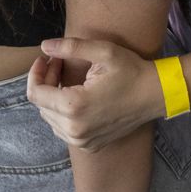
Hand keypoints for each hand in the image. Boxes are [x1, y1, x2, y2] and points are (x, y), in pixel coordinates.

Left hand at [26, 38, 165, 153]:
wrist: (155, 95)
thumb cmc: (131, 71)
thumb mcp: (103, 52)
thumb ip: (70, 48)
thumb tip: (45, 46)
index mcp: (74, 106)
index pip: (35, 93)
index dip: (35, 73)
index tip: (45, 58)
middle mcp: (74, 129)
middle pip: (41, 105)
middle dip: (46, 81)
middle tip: (60, 63)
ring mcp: (82, 141)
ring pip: (50, 119)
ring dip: (53, 97)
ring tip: (67, 79)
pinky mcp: (89, 145)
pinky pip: (63, 130)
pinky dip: (63, 113)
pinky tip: (76, 96)